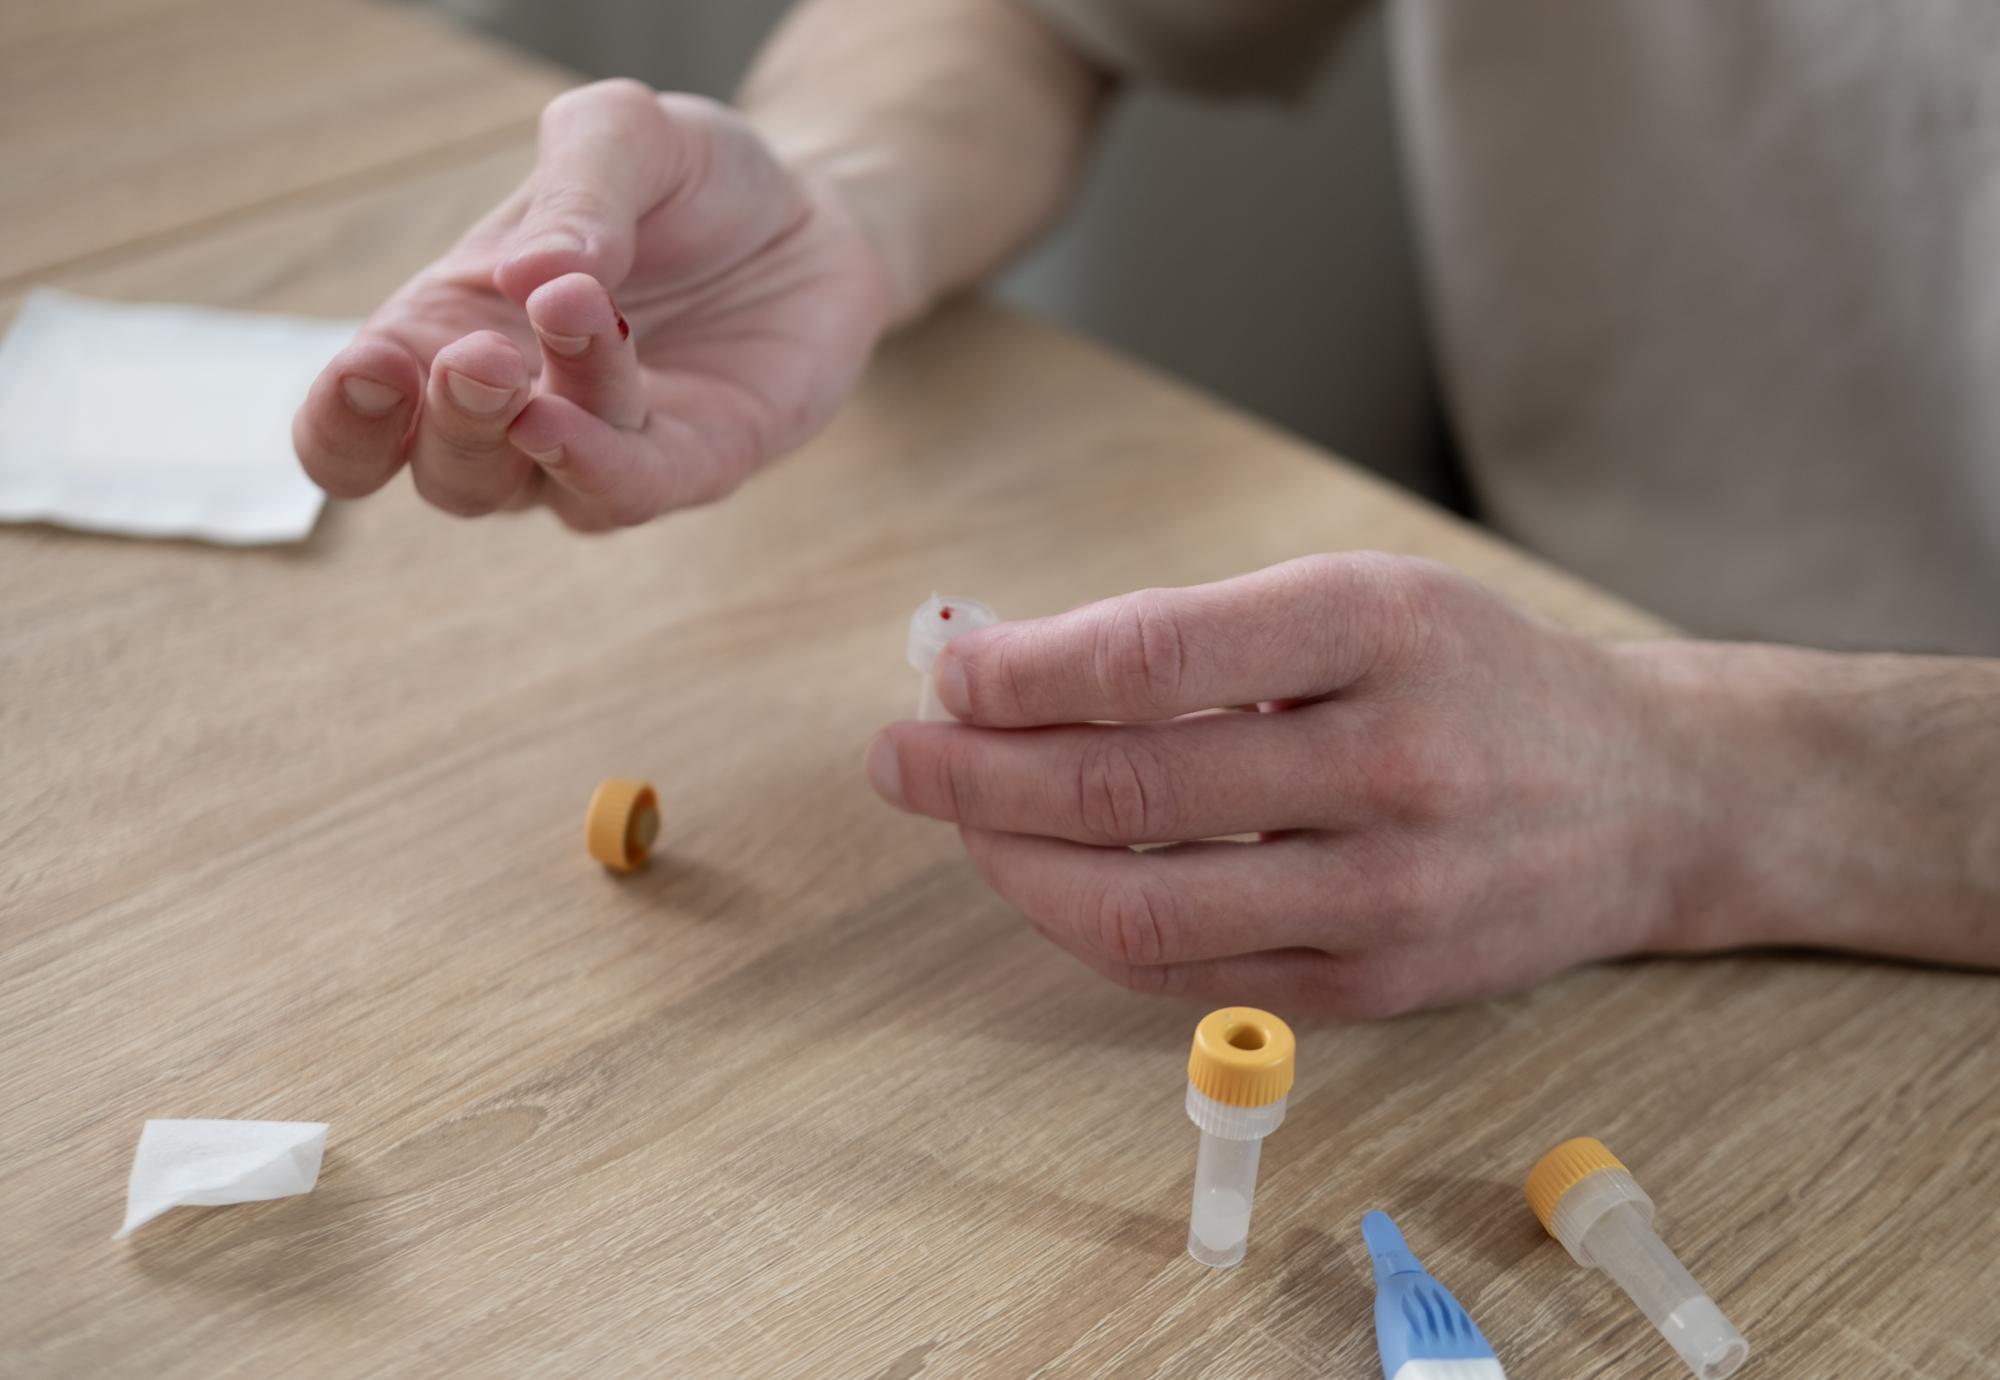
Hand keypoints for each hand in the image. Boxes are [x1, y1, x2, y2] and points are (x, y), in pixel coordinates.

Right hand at [294, 80, 892, 529]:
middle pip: (441, 474)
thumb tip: (526, 274)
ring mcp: (601, 450)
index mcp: (449, 335)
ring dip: (531, 428)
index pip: (355, 428)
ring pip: (531, 486)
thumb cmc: (685, 180)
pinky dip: (598, 465)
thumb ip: (572, 193)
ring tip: (571, 323)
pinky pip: (629, 492)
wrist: (811, 209)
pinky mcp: (694, 464)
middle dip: (447, 423)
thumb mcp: (621, 139)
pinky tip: (577, 418)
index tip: (370, 369)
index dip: (342, 421)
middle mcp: (513, 416)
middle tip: (481, 355)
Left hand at [863, 554, 1744, 1016]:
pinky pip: (1184, 974)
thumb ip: (1193, 631)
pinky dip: (1090, 928)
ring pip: (1138, 904)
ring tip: (960, 824)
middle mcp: (1390, 765)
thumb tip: (1007, 666)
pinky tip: (1049, 882)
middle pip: (1124, 788)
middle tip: (900, 755)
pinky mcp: (1372, 990)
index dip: (1019, 671)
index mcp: (1379, 631)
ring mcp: (1385, 895)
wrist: (1652, 797)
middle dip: (977, 774)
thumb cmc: (1477, 676)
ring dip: (1012, 866)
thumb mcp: (1361, 600)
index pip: (1151, 654)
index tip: (945, 670)